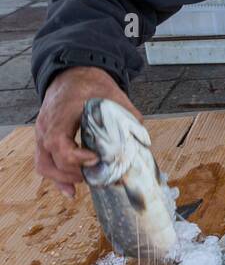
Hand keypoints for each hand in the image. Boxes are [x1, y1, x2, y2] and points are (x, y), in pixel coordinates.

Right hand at [35, 67, 141, 197]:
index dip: (76, 158)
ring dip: (63, 179)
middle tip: (97, 174)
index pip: (59, 144)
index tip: (96, 158)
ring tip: (85, 182)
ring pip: (44, 165)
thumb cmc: (90, 84)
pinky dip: (56, 178)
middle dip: (75, 173)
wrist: (73, 73)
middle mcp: (47, 126)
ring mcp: (42, 133)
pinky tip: (70, 191)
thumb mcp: (112, 95)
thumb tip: (143, 140)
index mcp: (61, 114)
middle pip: (52, 160)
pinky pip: (44, 162)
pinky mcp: (44, 139)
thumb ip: (127, 116)